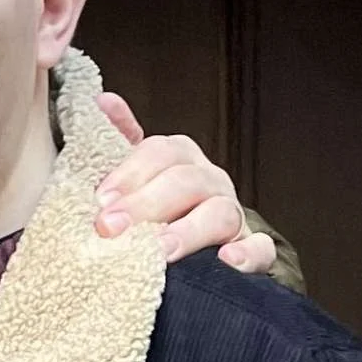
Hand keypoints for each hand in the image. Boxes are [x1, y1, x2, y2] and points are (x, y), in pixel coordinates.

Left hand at [93, 93, 276, 274]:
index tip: (100, 199)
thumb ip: (118, 141)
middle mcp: (209, 181)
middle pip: (185, 182)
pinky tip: (226, 260)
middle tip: (110, 228)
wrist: (185, 250)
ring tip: (161, 249)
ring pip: (221, 213)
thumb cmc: (149, 210)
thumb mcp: (129, 176)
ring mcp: (233, 215)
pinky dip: (248, 253)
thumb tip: (104, 102)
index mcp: (180, 159)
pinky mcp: (250, 249)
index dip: (129, 173)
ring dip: (189, 231)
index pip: (159, 153)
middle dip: (146, 204)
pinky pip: (260, 248)